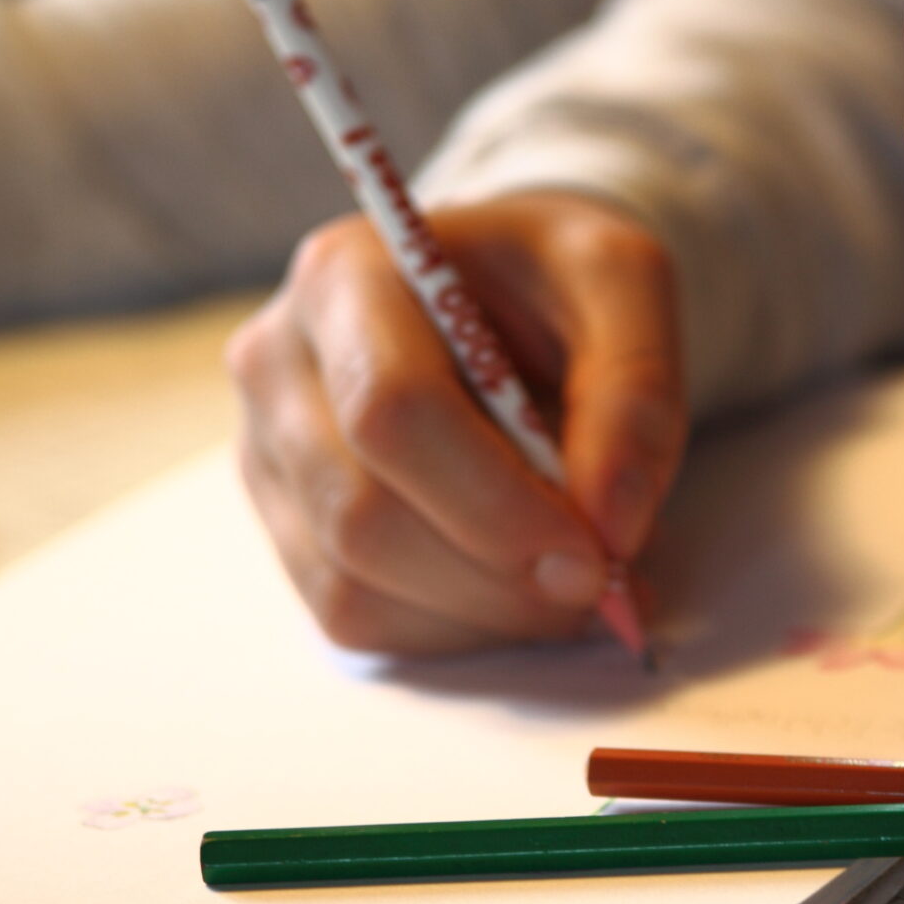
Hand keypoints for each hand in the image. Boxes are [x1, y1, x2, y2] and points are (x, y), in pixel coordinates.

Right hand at [227, 193, 686, 654]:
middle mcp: (278, 362)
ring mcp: (268, 449)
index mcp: (346, 276)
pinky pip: (354, 616)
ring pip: (352, 584)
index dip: (495, 505)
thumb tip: (611, 524)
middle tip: (601, 583)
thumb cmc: (557, 278)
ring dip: (484, 610)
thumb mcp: (625, 283)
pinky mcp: (286, 520)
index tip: (595, 554)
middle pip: (361, 517)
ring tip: (575, 577)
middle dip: (496, 575)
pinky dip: (455, 626)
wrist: (506, 289)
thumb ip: (635, 392)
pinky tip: (519, 588)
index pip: (391, 414)